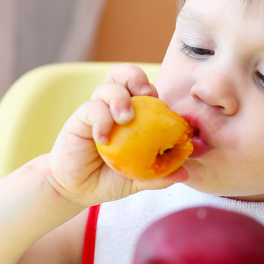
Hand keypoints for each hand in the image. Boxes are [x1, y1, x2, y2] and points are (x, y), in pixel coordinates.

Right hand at [46, 64, 186, 205]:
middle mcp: (115, 107)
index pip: (146, 90)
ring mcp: (97, 110)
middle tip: (145, 93)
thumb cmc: (110, 180)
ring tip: (124, 119)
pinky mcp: (80, 118)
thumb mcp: (138, 180)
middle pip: (125, 75)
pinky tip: (103, 139)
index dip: (155, 91)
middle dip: (136, 77)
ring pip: (108, 86)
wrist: (78, 189)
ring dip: (119, 98)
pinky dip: (101, 120)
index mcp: (135, 115)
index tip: (164, 107)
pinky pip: (92, 109)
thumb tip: (185, 174)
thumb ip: (159, 176)